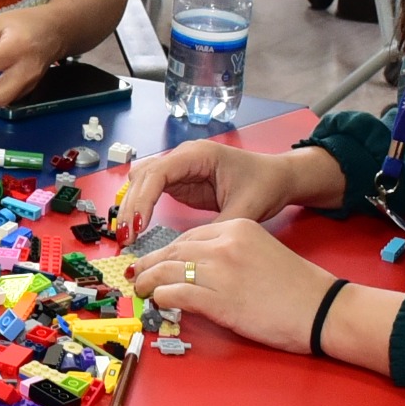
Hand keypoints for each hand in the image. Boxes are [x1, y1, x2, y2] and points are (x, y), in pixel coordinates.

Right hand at [116, 138, 317, 238]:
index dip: (142, 199)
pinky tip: (138, 228)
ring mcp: (180, 169)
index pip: (157, 173)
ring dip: (131, 206)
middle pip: (143, 177)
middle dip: (130, 206)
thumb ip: (218, 228)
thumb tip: (190, 250)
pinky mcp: (180, 182)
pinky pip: (151, 191)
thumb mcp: (245, 209)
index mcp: (198, 155)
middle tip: (125, 237)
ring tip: (127, 235)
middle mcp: (184, 157)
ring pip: (142, 183)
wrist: (279, 178)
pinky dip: (141, 208)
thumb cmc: (266, 185)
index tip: (137, 226)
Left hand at [130, 218, 337, 352]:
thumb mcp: (262, 252)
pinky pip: (176, 293)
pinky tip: (159, 303)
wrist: (322, 308)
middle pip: (174, 250)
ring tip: (142, 291)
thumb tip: (198, 270)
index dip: (167, 252)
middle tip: (138, 275)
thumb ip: (230, 254)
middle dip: (151, 264)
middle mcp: (225, 244)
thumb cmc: (298, 288)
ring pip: (168, 270)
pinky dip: (162, 298)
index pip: (189, 236)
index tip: (157, 262)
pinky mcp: (218, 298)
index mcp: (237, 227)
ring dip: (149, 282)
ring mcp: (220, 270)